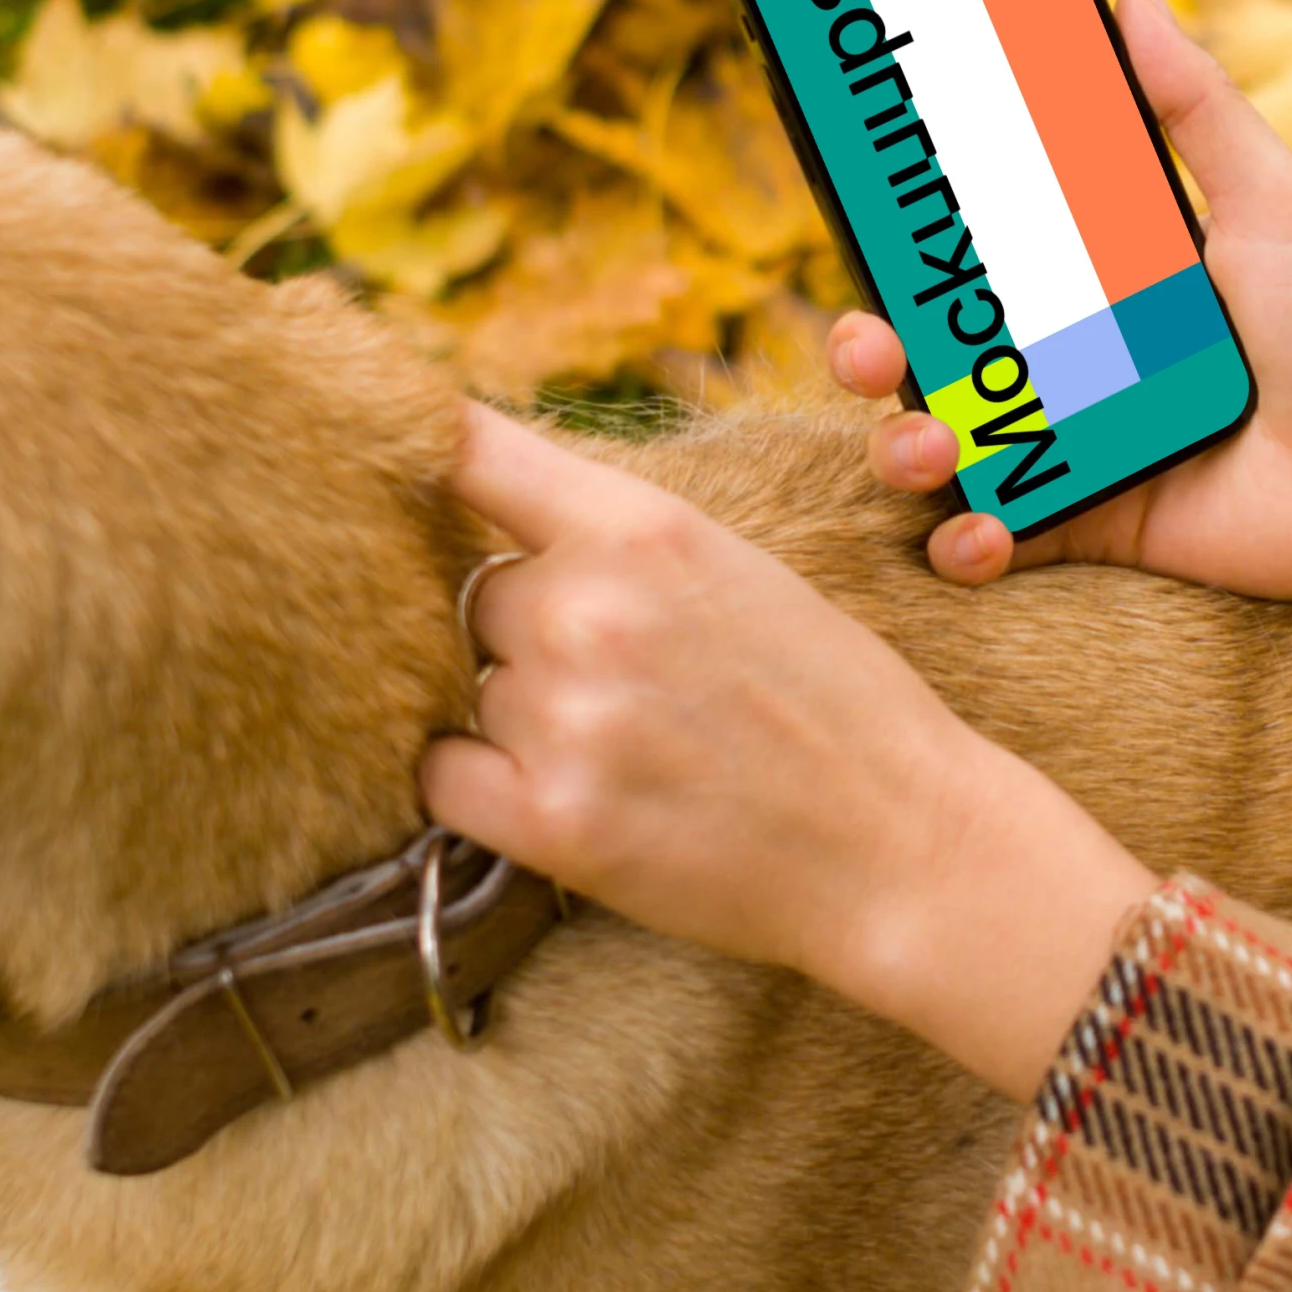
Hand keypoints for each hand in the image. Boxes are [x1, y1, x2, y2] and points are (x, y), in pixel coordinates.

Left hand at [416, 405, 1154, 1095]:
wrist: (904, 842)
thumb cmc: (834, 704)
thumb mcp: (740, 570)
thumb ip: (618, 538)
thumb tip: (491, 516)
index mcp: (642, 525)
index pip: (465, 449)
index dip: (415, 450)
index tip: (387, 456)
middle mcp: (588, 608)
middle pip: (471, 594)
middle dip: (524, 633)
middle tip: (622, 682)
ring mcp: (566, 716)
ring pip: (469, 690)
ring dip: (519, 716)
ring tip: (630, 748)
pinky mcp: (553, 820)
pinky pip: (440, 778)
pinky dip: (477, 785)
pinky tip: (555, 790)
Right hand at [835, 0, 1291, 593]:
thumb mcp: (1274, 200)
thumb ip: (1196, 106)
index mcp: (1097, 276)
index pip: (972, 251)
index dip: (903, 237)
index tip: (854, 203)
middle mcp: (1072, 359)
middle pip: (933, 350)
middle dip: (873, 348)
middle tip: (875, 344)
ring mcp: (1081, 445)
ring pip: (948, 449)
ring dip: (907, 450)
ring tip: (931, 447)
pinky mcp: (1103, 527)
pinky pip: (1006, 540)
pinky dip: (969, 544)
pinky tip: (977, 533)